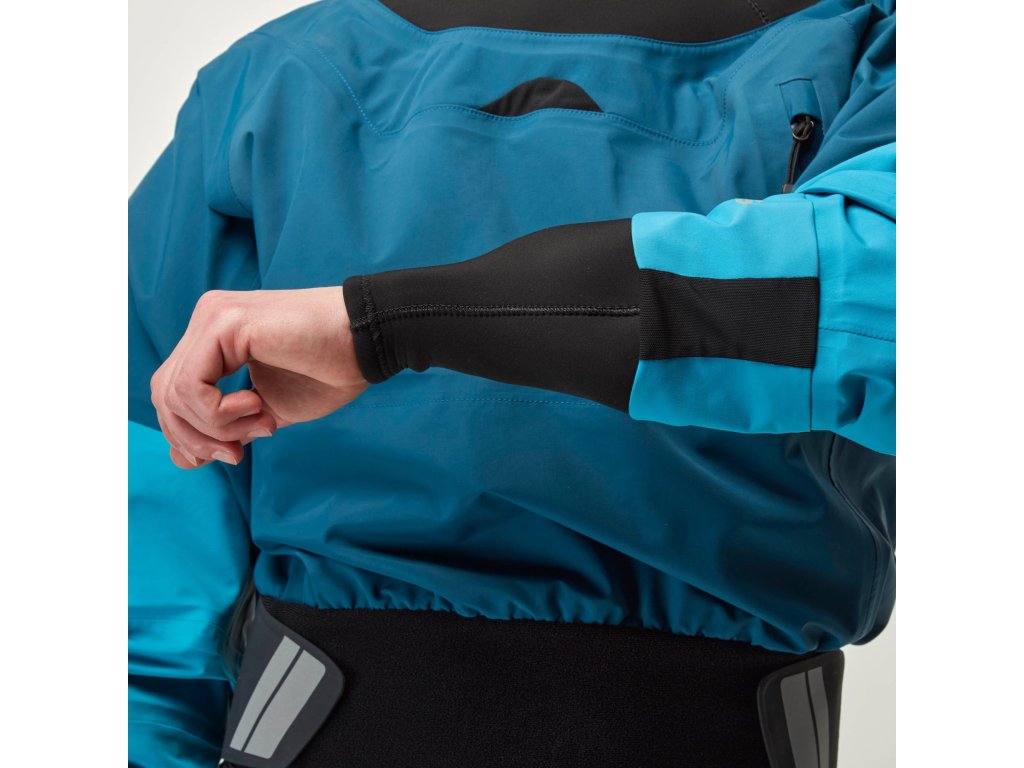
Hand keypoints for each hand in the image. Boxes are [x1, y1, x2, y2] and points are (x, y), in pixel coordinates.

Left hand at [149, 287, 368, 468]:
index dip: (190, 435)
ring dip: (217, 428)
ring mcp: (212, 317)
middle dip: (196, 438)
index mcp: (215, 337)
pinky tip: (256, 407)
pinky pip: (191, 386)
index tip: (233, 455)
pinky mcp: (224, 322)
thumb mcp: (266, 412)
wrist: (369, 342)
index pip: (172, 393)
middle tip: (239, 454)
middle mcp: (207, 320)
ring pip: (174, 394)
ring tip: (263, 423)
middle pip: (164, 394)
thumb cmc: (329, 371)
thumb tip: (184, 459)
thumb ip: (226, 429)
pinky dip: (219, 413)